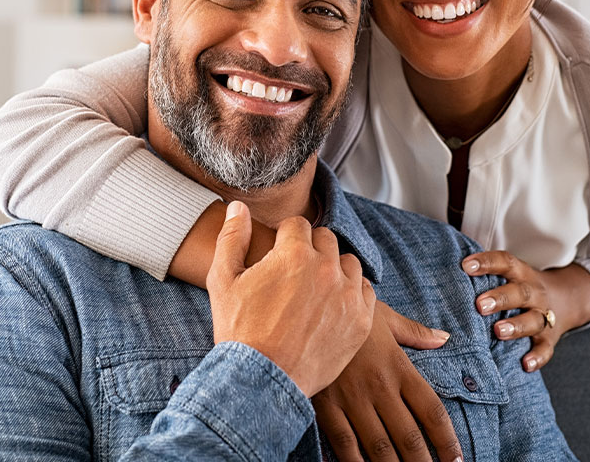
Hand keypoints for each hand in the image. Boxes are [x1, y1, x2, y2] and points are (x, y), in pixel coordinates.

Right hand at [206, 201, 374, 396]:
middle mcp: (326, 268)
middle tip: (295, 273)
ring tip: (315, 288)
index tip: (278, 254)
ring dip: (334, 268)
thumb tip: (237, 207)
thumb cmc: (239, 330)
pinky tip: (334, 304)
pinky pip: (366, 291)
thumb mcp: (223, 280)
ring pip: (348, 263)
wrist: (260, 382)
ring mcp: (347, 295)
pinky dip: (352, 293)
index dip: (284, 237)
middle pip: (325, 239)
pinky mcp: (361, 321)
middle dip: (310, 249)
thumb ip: (231, 237)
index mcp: (294, 252)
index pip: (297, 225)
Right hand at [313, 301, 462, 461]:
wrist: (309, 306)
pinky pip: (345, 444)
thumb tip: (443, 338)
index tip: (456, 459)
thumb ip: (415, 333)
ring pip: (380, 448)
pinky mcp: (327, 405)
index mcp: (398, 366)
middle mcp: (379, 386)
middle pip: (409, 437)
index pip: (431, 411)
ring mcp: (352, 398)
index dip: (447, 440)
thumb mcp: (385, 317)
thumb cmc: (350, 312)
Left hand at [462, 250, 589, 370]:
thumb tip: (444, 273)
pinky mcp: (550, 338)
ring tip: (498, 331)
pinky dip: (538, 357)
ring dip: (516, 326)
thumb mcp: (510, 274)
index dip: (486, 263)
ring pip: (533, 320)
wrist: (566, 299)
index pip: (505, 263)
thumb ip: (485, 275)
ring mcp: (544, 315)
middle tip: (480, 305)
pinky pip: (546, 348)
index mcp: (521, 273)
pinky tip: (525, 364)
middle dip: (500, 298)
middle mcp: (534, 293)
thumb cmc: (520, 286)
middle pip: (520, 293)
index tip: (466, 266)